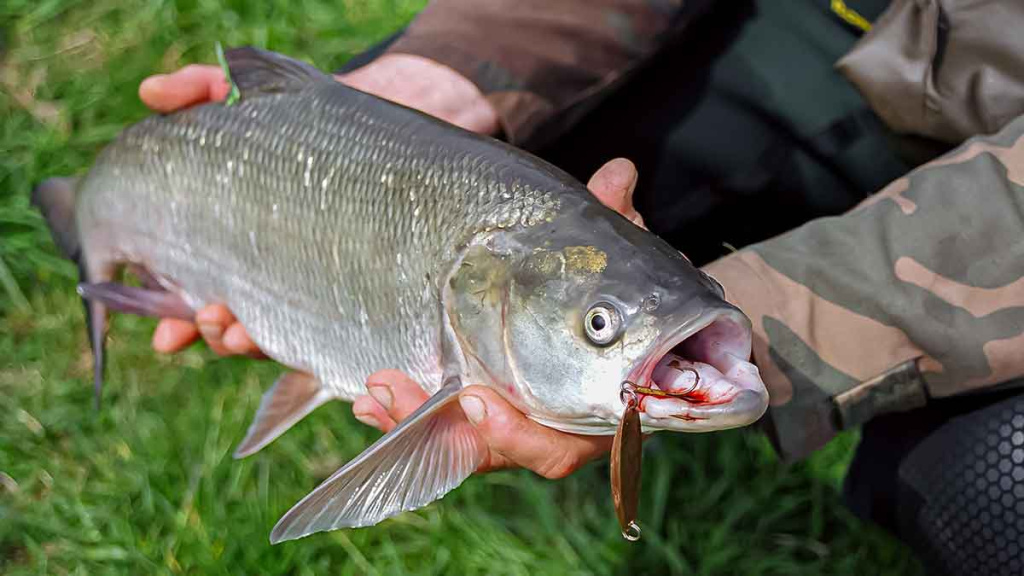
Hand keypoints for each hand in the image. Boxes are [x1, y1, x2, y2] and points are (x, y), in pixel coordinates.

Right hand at [146, 53, 498, 355]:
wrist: (395, 123)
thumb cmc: (312, 121)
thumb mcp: (253, 95)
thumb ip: (200, 90)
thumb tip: (150, 93)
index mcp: (239, 250)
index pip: (200, 298)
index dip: (177, 325)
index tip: (163, 334)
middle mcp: (275, 280)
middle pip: (235, 327)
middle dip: (214, 334)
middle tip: (211, 317)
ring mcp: (318, 290)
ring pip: (278, 336)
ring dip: (249, 341)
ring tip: (237, 328)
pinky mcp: (363, 292)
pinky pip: (336, 332)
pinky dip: (310, 338)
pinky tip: (291, 328)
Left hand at [353, 158, 643, 477]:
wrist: (596, 298)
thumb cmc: (607, 282)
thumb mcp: (606, 253)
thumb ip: (612, 222)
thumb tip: (618, 174)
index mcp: (593, 405)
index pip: (557, 443)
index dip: (518, 432)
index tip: (477, 397)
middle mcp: (547, 423)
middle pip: (494, 451)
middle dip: (445, 428)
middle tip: (393, 387)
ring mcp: (508, 418)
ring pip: (461, 443)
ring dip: (413, 419)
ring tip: (374, 389)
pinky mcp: (476, 406)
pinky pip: (441, 425)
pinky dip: (405, 414)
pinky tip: (367, 397)